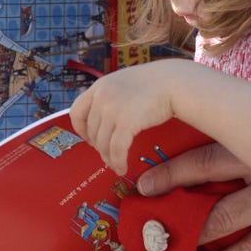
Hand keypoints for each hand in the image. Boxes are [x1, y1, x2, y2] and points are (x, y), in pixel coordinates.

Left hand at [71, 59, 195, 171]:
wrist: (174, 82)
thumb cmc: (153, 84)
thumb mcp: (123, 82)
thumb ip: (110, 96)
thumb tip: (101, 118)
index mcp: (99, 86)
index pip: (76, 112)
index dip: (81, 129)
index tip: (90, 138)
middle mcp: (102, 96)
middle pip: (92, 132)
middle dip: (99, 146)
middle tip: (108, 154)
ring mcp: (112, 108)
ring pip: (102, 143)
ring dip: (108, 158)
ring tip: (116, 164)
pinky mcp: (126, 121)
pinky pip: (116, 149)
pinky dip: (118, 161)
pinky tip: (122, 168)